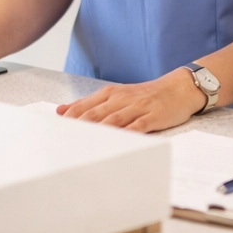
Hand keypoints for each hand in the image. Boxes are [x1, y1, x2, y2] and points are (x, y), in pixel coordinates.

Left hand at [59, 69, 204, 132]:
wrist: (179, 88)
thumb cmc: (145, 96)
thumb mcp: (116, 95)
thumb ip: (89, 103)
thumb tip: (61, 111)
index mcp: (110, 93)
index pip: (84, 106)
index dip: (68, 119)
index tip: (53, 130)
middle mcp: (121, 99)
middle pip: (95, 114)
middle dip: (78, 127)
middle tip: (63, 140)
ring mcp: (138, 107)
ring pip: (113, 120)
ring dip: (97, 131)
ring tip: (82, 143)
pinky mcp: (153, 116)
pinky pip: (138, 126)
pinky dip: (127, 133)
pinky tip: (117, 141)